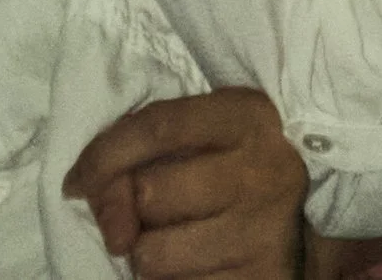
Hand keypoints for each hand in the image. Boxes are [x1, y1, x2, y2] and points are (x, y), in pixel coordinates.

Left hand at [63, 89, 307, 279]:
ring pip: (152, 257)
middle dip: (129, 211)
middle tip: (144, 213)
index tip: (76, 184)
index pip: (155, 128)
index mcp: (247, 116)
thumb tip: (79, 191)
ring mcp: (264, 233)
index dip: (103, 156)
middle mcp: (261, 171)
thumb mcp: (203, 133)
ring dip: (147, 254)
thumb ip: (144, 144)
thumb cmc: (236, 166)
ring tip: (175, 239)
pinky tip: (195, 265)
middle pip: (148, 196)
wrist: (305, 217)